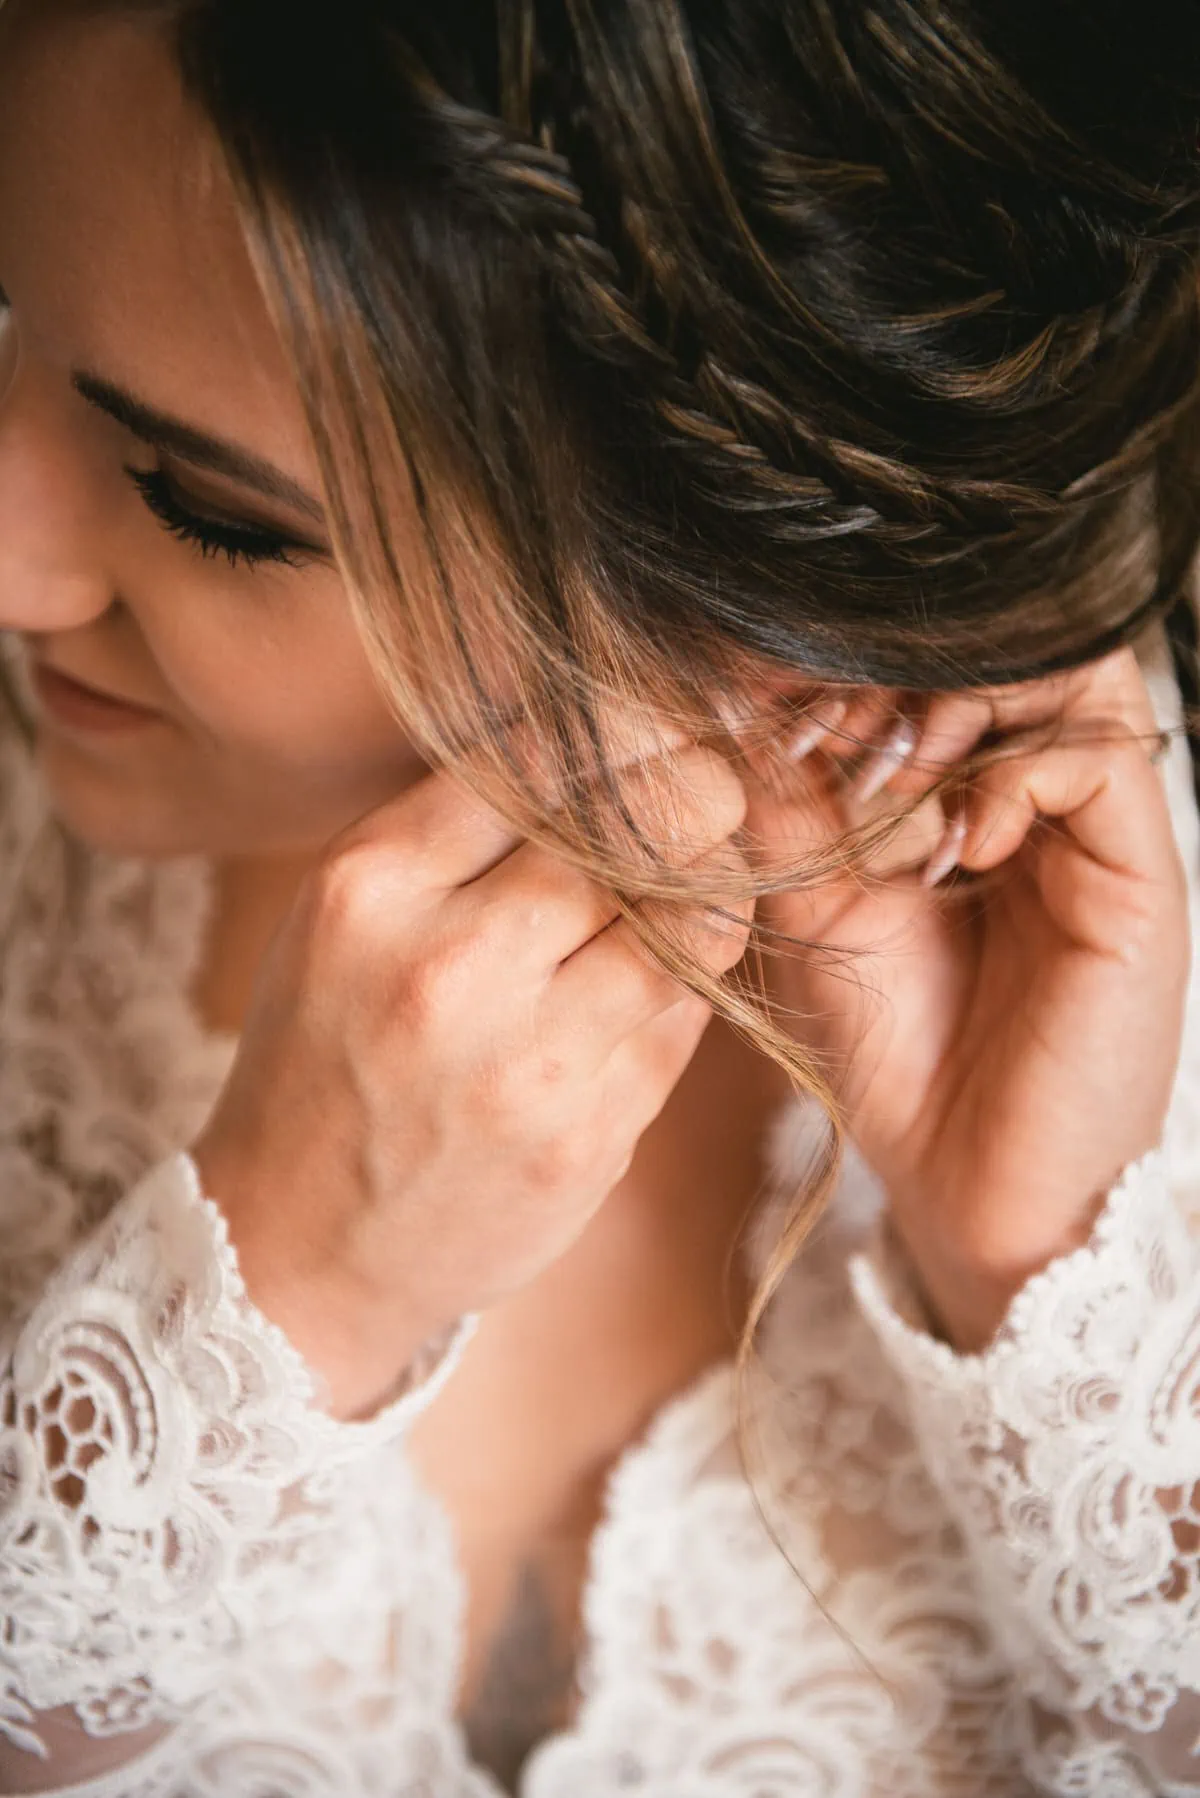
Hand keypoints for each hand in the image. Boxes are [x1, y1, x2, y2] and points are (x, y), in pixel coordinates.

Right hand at [191, 737, 749, 1416]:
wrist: (296, 1248)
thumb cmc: (322, 1061)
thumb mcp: (339, 917)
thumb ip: (451, 835)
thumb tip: (600, 751)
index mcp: (371, 888)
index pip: (536, 761)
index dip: (619, 736)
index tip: (658, 734)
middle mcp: (449, 966)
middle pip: (628, 834)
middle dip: (689, 800)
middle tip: (712, 790)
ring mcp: (526, 1061)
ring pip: (685, 925)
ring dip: (709, 891)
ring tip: (702, 877)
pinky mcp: (587, 1136)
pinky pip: (684, 1020)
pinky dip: (689, 982)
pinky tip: (667, 969)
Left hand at [747, 649, 1189, 1349]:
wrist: (966, 1187)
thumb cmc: (890, 1053)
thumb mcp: (810, 908)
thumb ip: (783, 804)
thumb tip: (727, 692)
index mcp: (962, 787)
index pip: (928, 661)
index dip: (847, 660)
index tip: (768, 693)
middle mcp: (1037, 791)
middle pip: (997, 647)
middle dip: (895, 673)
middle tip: (824, 730)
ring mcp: (1094, 829)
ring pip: (1062, 676)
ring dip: (960, 706)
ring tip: (890, 777)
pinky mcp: (1139, 877)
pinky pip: (1097, 761)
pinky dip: (1015, 775)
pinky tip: (960, 842)